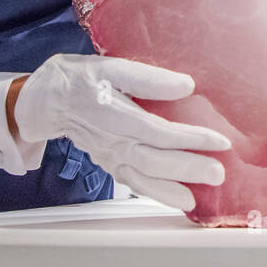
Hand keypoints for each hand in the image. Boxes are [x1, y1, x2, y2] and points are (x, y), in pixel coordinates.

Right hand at [14, 53, 230, 211]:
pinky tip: (180, 199)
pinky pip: (135, 182)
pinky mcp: (111, 164)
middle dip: (188, 168)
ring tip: (201, 195)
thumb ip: (148, 78)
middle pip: (154, 159)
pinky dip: (157, 193)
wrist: (48, 101)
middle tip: (219, 172)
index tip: (219, 140)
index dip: (190, 138)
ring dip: (173, 188)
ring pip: (144, 177)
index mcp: (115, 114)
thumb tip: (186, 86)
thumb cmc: (82, 79)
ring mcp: (111, 156)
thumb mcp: (112, 67)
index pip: (159, 130)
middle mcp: (113, 141)